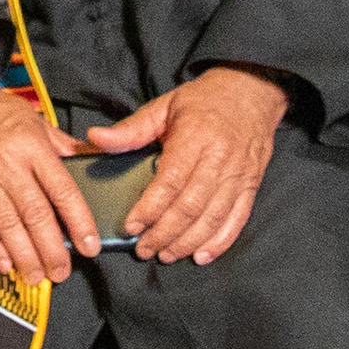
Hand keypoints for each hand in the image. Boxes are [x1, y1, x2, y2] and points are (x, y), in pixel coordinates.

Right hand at [0, 49, 91, 286]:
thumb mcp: (35, 121)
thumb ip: (64, 147)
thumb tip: (94, 162)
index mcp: (32, 147)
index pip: (62, 190)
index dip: (79, 222)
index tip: (89, 246)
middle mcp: (8, 165)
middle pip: (35, 215)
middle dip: (51, 249)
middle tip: (61, 272)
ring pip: (8, 225)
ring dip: (25, 256)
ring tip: (37, 277)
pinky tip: (4, 264)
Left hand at [74, 68, 288, 265]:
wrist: (252, 92)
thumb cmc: (203, 101)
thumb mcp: (164, 107)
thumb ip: (131, 129)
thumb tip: (96, 138)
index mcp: (195, 137)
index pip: (170, 182)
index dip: (149, 208)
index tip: (130, 226)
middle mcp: (219, 159)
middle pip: (190, 207)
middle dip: (164, 234)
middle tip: (143, 249)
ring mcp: (238, 175)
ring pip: (212, 218)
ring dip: (187, 242)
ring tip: (166, 254)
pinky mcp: (251, 185)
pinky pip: (237, 220)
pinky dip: (220, 242)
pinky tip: (201, 255)